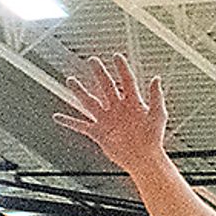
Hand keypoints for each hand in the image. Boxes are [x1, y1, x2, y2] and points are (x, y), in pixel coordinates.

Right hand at [60, 54, 173, 173]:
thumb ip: (156, 97)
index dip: (122, 68)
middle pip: (106, 86)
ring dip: (80, 91)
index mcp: (132, 103)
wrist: (144, 159)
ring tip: (71, 81)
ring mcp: (107, 119)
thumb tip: (156, 79)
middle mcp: (118, 108)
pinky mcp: (98, 132)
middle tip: (92, 60)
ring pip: (90, 102)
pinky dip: (69, 122)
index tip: (116, 56)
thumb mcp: (157, 116)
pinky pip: (81, 125)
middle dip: (99, 73)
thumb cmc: (153, 139)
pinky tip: (58, 116)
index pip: (127, 80)